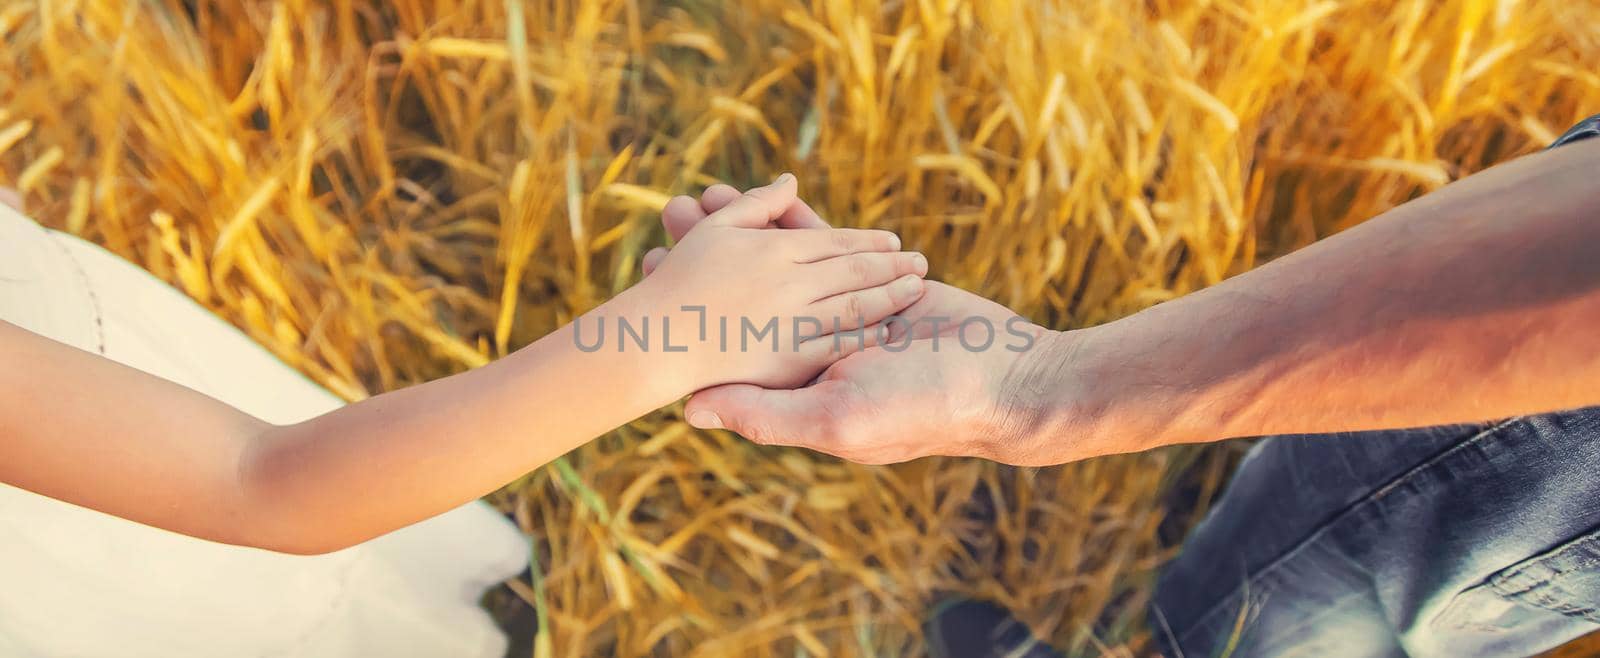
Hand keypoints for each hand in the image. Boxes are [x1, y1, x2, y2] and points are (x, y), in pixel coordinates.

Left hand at [647, 183, 1088, 465]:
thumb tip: (687, 409)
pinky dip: (797, 224)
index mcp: (796, 389)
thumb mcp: (837, 422)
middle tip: (667, 219)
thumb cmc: (924, 410)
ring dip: (747, 234)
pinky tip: (766, 194)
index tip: (648, 274)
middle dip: (707, 259)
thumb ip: (765, 414)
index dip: (687, 315)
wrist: (1006, 378)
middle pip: (746, 300)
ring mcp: (845, 314)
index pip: (727, 348)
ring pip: (781, 269)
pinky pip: (826, 249)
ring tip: (704, 195)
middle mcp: (814, 352)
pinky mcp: (877, 284)